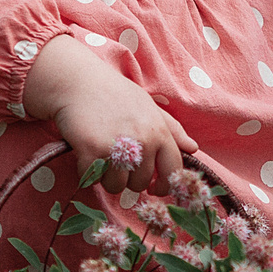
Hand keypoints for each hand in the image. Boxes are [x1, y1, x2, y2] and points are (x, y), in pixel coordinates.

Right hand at [21, 34, 198, 195]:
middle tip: (116, 160)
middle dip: (128, 179)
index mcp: (159, 131)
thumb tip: (193, 148)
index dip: (164, 185)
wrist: (79, 82)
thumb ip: (171, 129)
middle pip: (140, 183)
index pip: (173, 171)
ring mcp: (118, 148)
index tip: (154, 189)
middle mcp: (143, 141)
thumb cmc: (115, 94)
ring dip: (107, 178)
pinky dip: (87, 172)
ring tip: (101, 156)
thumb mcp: (148, 107)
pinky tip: (86, 154)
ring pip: (117, 186)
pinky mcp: (92, 152)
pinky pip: (93, 180)